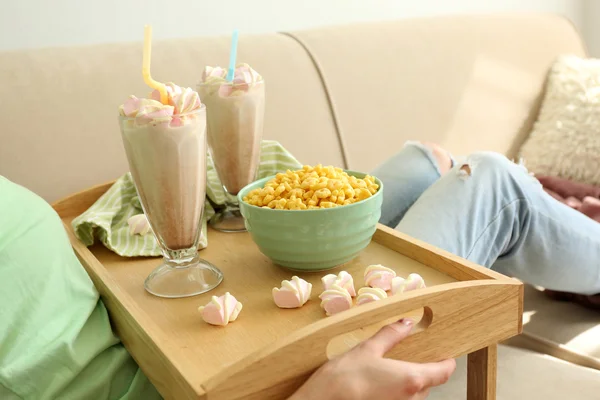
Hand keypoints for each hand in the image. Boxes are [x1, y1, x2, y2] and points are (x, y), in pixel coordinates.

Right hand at [289, 319, 455, 399]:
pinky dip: (395, 394)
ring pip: (414, 395)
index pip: (444, 372)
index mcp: (412, 379)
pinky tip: (377, 386)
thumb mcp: (367, 349)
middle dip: (420, 370)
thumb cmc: (344, 378)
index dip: (446, 362)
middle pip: (428, 384)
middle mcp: (412, 399)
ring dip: (406, 384)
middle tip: (405, 357)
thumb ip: (391, 335)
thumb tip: (406, 323)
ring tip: (386, 371)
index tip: (443, 354)